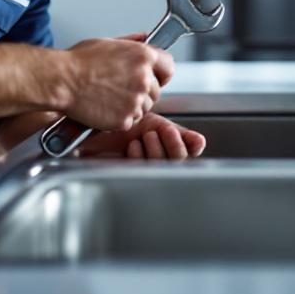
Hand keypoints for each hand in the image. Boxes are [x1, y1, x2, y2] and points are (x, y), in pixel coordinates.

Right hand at [60, 35, 173, 130]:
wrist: (62, 81)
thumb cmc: (78, 62)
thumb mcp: (108, 42)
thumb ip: (131, 42)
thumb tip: (144, 38)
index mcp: (143, 56)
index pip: (169, 67)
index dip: (160, 73)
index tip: (155, 76)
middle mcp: (144, 78)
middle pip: (157, 90)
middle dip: (143, 91)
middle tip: (122, 89)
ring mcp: (136, 100)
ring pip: (146, 107)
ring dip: (133, 106)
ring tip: (111, 98)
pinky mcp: (126, 119)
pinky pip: (132, 121)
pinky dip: (121, 118)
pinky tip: (107, 108)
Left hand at [78, 113, 206, 159]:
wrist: (95, 119)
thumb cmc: (120, 121)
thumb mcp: (152, 122)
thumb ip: (177, 131)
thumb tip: (200, 142)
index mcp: (168, 145)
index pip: (190, 151)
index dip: (188, 144)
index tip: (173, 130)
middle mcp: (158, 158)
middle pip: (178, 161)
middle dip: (173, 145)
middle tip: (162, 130)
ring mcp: (143, 168)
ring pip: (162, 165)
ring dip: (155, 149)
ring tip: (143, 135)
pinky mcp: (128, 174)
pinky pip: (143, 169)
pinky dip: (140, 155)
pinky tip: (131, 144)